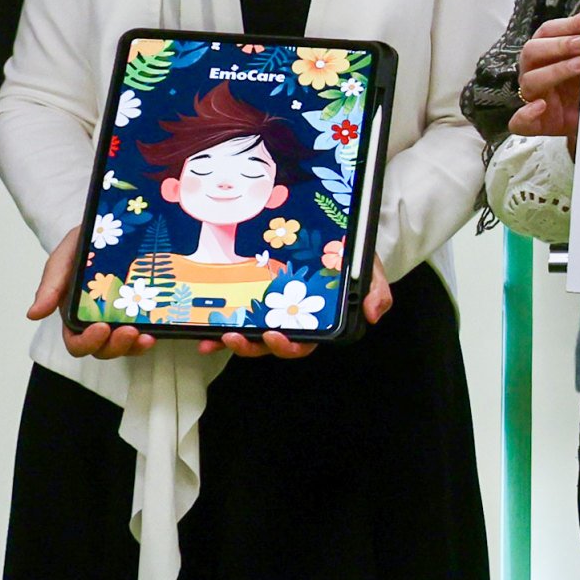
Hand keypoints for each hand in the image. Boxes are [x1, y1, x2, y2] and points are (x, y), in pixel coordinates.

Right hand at [33, 228, 160, 359]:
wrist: (113, 226)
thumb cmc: (83, 244)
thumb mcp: (64, 259)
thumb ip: (50, 285)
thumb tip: (32, 315)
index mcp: (73, 313)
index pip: (76, 342)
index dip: (87, 342)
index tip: (100, 327)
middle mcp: (95, 321)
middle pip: (102, 349)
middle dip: (114, 346)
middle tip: (129, 331)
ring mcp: (119, 319)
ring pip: (124, 347)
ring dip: (133, 346)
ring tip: (144, 335)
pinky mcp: (140, 314)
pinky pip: (143, 336)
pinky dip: (146, 339)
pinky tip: (153, 332)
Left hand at [220, 263, 389, 362]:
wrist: (337, 233)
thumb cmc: (352, 256)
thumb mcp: (369, 269)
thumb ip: (376, 291)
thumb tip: (371, 313)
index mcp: (316, 320)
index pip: (303, 343)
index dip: (288, 346)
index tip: (274, 335)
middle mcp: (290, 319)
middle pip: (269, 344)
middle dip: (250, 346)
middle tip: (234, 337)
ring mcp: (270, 309)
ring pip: (249, 334)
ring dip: (231, 341)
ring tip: (217, 336)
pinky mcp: (255, 295)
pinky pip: (236, 314)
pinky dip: (218, 324)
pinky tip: (203, 327)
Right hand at [511, 11, 579, 144]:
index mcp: (545, 52)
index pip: (547, 32)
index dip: (565, 25)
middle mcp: (534, 71)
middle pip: (532, 51)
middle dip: (558, 45)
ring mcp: (532, 97)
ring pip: (530, 81)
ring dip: (554, 71)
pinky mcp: (533, 123)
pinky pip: (518, 121)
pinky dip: (525, 115)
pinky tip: (539, 107)